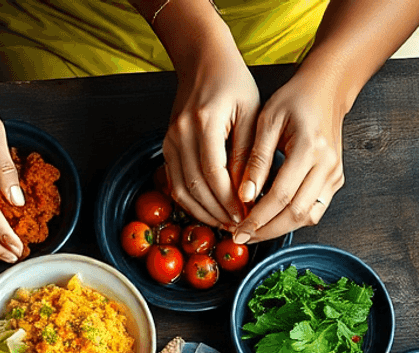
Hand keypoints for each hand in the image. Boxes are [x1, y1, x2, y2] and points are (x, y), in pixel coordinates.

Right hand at [163, 25, 258, 231]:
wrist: (203, 61)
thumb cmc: (233, 83)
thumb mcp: (251, 113)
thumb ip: (248, 154)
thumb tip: (247, 193)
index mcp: (204, 121)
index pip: (214, 173)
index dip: (229, 200)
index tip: (245, 214)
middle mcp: (181, 132)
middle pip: (196, 186)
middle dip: (218, 212)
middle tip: (238, 225)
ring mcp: (170, 140)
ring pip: (181, 190)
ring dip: (203, 212)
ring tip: (225, 223)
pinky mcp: (167, 146)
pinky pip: (174, 184)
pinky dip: (191, 203)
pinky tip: (209, 211)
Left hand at [230, 70, 345, 243]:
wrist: (327, 88)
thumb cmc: (295, 99)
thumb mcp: (267, 121)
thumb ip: (256, 159)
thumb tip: (244, 196)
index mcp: (309, 148)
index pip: (281, 196)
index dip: (257, 218)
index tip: (238, 229)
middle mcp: (327, 165)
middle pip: (296, 214)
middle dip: (266, 231)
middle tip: (242, 237)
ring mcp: (335, 175)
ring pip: (307, 217)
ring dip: (279, 229)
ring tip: (254, 231)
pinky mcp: (336, 180)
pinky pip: (314, 210)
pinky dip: (292, 220)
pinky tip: (272, 218)